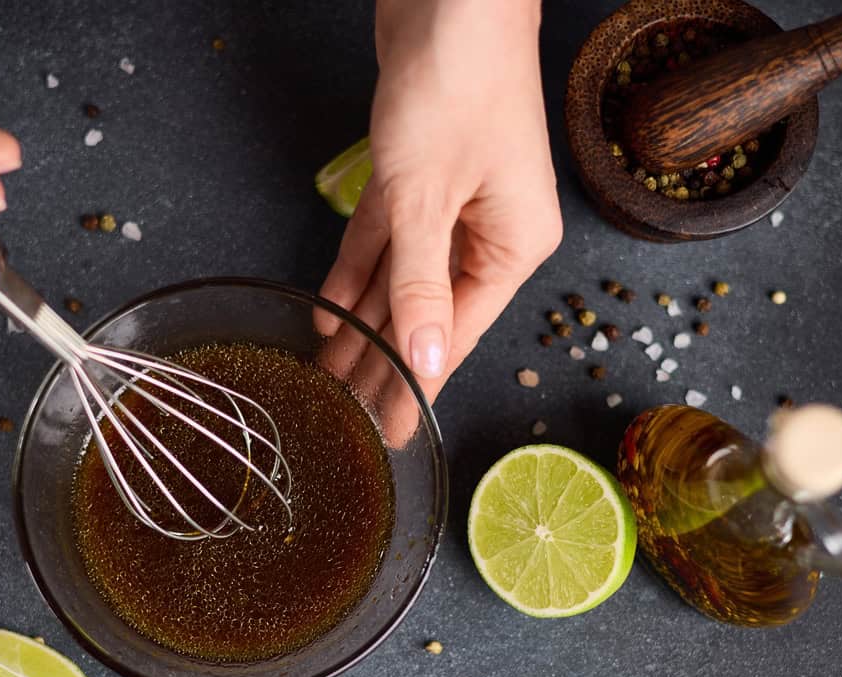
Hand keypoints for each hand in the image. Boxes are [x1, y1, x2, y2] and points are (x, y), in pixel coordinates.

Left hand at [317, 0, 561, 401]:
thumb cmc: (458, 79)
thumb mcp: (428, 196)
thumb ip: (419, 285)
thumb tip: (427, 364)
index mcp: (514, 242)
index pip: (456, 334)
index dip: (418, 386)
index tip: (394, 432)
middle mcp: (489, 228)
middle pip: (427, 313)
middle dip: (384, 362)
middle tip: (348, 417)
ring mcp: (454, 201)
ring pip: (400, 279)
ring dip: (362, 322)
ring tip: (328, 375)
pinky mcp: (418, 173)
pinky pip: (385, 238)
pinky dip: (356, 269)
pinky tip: (328, 307)